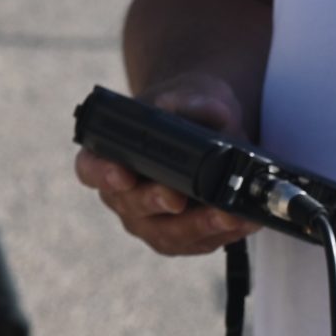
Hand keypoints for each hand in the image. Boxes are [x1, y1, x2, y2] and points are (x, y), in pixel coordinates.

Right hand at [74, 73, 262, 256]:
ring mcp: (150, 220)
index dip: (102, 174)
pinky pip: (197, 243)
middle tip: (178, 198)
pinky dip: (222, 234)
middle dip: (157, 202)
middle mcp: (123, 193)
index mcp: (110, 153)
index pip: (91, 169)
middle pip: (131, 206)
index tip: (123, 175)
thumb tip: (192, 110)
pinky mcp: (180, 237)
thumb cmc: (187, 107)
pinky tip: (244, 220)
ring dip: (198, 227)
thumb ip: (191, 100)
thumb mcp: (192, 92)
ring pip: (166, 234)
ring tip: (228, 215)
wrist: (208, 125)